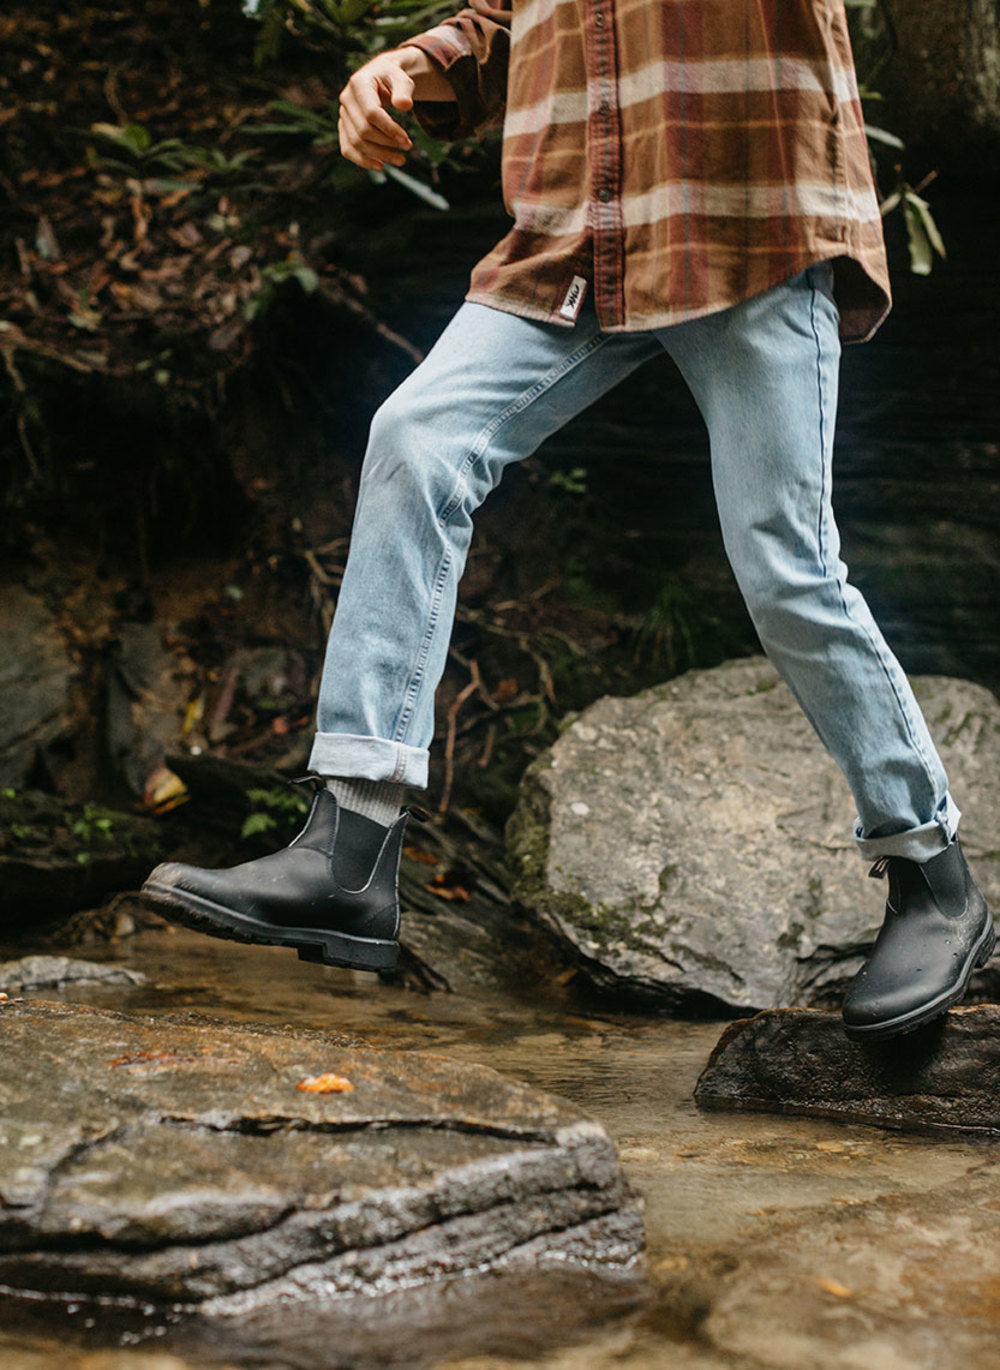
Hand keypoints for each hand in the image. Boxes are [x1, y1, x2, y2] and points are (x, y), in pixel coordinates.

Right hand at [338, 51, 430, 170]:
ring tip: (400, 159)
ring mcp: (343, 114)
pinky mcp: (344, 126)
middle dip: (387, 144)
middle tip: (407, 148)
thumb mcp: (401, 78)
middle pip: (363, 131)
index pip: (371, 113)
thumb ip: (404, 89)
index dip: (390, 130)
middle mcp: (346, 99)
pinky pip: (347, 149)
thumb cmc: (392, 77)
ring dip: (379, 155)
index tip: (407, 140)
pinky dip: (363, 161)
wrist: (380, 77)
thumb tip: (404, 105)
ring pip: (356, 143)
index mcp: (358, 83)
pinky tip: (381, 165)